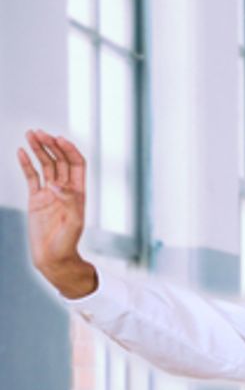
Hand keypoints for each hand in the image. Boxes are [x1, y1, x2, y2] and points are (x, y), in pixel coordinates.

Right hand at [17, 129, 96, 297]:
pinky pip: (31, 177)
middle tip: (39, 132)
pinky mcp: (36, 199)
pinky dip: (26, 163)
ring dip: (38, 149)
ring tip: (30, 134)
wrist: (53, 257)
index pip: (76, 164)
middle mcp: (65, 189)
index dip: (69, 150)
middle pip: (59, 161)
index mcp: (78, 192)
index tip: (59, 139)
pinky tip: (21, 151)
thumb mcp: (73, 222)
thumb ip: (68, 202)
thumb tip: (56, 184)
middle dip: (51, 145)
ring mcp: (49, 193)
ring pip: (44, 165)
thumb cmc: (67, 242)